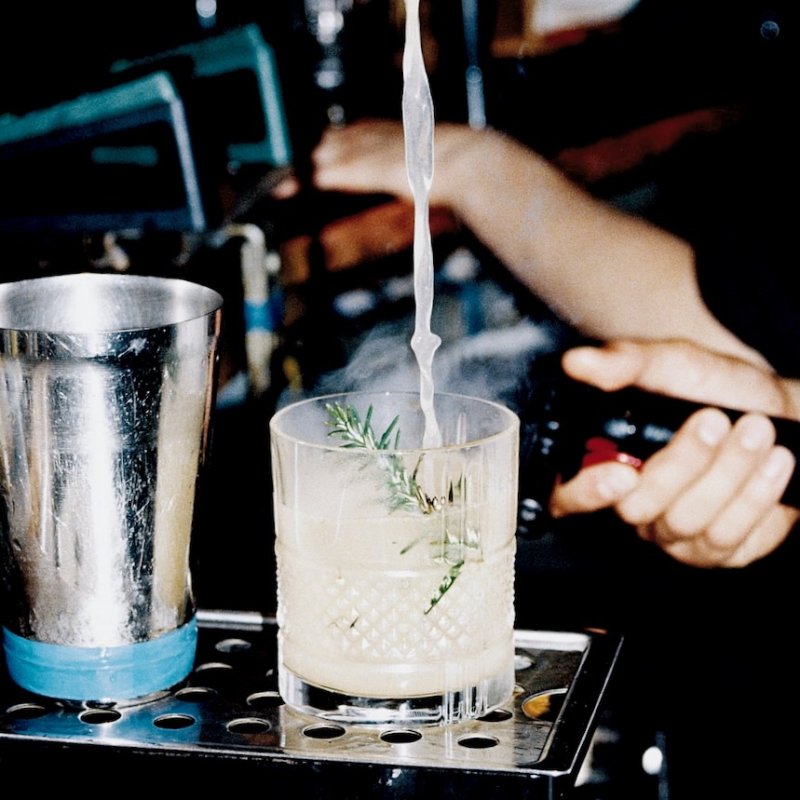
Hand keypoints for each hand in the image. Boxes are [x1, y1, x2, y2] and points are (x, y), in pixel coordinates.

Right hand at [550, 339, 798, 566]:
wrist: (774, 407)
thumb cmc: (710, 388)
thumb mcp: (670, 362)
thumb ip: (624, 363)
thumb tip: (577, 361)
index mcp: (603, 464)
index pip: (566, 497)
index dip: (587, 493)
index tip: (622, 472)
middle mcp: (632, 505)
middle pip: (637, 508)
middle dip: (683, 464)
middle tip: (715, 420)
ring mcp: (673, 533)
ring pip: (688, 522)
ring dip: (730, 472)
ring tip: (757, 429)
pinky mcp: (719, 550)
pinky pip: (730, 537)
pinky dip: (757, 494)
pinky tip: (774, 461)